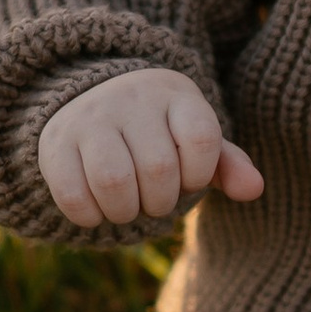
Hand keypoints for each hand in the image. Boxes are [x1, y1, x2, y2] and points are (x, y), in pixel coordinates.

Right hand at [36, 70, 262, 231]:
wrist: (90, 98)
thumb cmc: (159, 131)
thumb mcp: (195, 138)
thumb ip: (227, 164)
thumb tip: (255, 189)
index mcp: (175, 94)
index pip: (202, 141)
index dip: (199, 176)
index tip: (188, 178)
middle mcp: (132, 99)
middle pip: (159, 169)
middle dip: (162, 201)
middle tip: (155, 200)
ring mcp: (90, 118)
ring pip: (114, 181)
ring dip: (126, 211)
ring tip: (128, 207)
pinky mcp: (56, 143)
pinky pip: (73, 195)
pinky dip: (90, 216)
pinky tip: (98, 209)